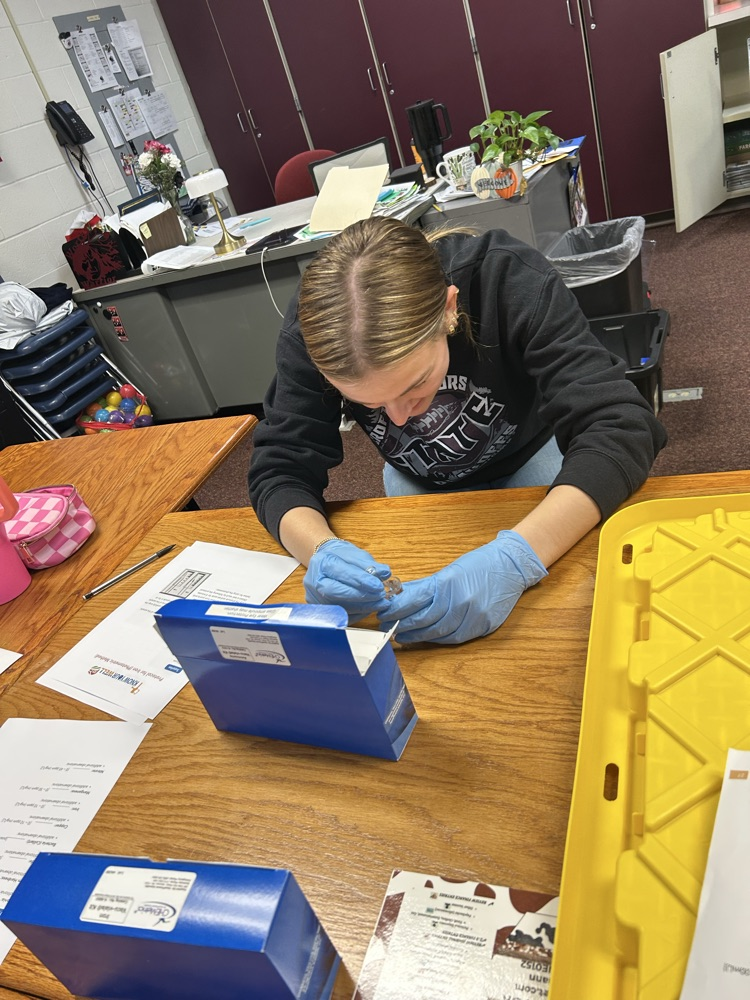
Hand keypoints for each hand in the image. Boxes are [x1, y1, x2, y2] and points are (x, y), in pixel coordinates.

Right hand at [304, 539, 391, 621]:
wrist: (324, 565)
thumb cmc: (340, 558)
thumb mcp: (355, 554)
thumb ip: (369, 564)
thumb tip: (385, 572)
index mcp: (321, 562)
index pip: (341, 572)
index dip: (360, 580)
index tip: (378, 585)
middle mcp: (314, 582)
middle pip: (335, 592)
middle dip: (361, 596)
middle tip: (381, 595)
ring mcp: (315, 599)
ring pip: (339, 607)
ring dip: (363, 607)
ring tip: (380, 603)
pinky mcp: (322, 611)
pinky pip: (342, 616)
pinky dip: (359, 613)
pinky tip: (370, 607)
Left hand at [378, 530, 546, 643]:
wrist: (511, 567)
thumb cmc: (478, 564)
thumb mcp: (450, 570)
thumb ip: (426, 586)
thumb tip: (401, 596)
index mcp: (449, 583)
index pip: (416, 601)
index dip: (397, 610)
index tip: (384, 614)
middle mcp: (461, 601)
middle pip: (425, 620)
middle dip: (404, 625)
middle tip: (389, 628)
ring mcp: (473, 616)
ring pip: (439, 633)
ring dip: (418, 636)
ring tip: (404, 635)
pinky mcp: (483, 626)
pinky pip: (455, 637)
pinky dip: (438, 639)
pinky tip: (427, 637)